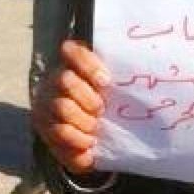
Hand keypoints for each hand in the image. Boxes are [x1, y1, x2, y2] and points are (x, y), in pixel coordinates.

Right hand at [32, 40, 110, 173]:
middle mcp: (54, 79)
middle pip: (65, 80)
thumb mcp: (112, 86)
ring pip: (61, 106)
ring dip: (83, 120)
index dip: (88, 65)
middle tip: (102, 110)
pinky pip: (58, 132)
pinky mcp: (43, 127)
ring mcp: (45, 103)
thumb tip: (149, 72)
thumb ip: (120, 76)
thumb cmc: (107, 101)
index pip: (72, 51)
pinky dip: (77, 139)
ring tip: (96, 127)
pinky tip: (89, 143)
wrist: (89, 133)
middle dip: (88, 98)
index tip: (106, 82)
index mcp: (72, 62)